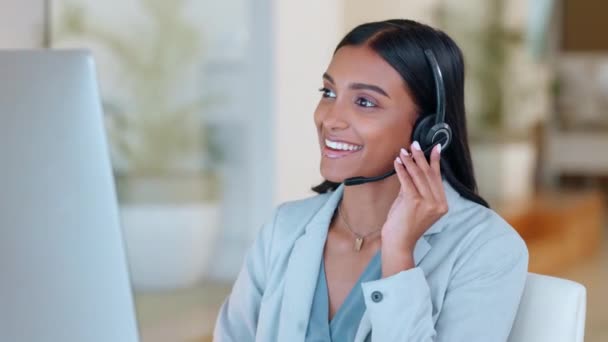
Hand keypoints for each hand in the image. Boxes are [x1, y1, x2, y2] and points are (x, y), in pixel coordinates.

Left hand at [380, 141, 447, 274]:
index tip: (435, 147)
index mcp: (442, 204)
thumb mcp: (413, 204)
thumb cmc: (404, 225)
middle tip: (415, 143)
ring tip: (404, 150)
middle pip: (429, 174)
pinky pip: (407, 181)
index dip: (435, 161)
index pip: (438, 178)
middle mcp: (438, 203)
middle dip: (421, 157)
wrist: (399, 243)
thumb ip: (414, 187)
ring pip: (418, 176)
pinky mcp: (414, 203)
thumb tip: (411, 167)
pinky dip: (402, 170)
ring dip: (410, 161)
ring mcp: (428, 204)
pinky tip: (398, 162)